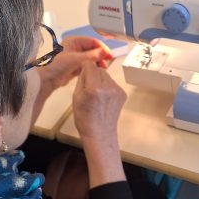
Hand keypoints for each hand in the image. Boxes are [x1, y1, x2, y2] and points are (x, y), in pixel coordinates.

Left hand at [37, 36, 112, 90]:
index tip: (109, 54)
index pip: (93, 41)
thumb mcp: (77, 59)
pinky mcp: (75, 66)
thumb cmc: (57, 65)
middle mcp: (75, 47)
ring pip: (91, 57)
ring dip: (97, 62)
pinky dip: (93, 67)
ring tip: (102, 67)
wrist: (47, 79)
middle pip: (93, 49)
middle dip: (100, 55)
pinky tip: (97, 71)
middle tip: (107, 62)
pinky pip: (88, 64)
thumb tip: (105, 52)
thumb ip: (93, 55)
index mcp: (74, 41)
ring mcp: (75, 57)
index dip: (102, 47)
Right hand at [73, 62, 126, 186]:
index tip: (83, 72)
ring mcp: (117, 90)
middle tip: (89, 87)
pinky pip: (112, 83)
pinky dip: (107, 87)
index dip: (85, 67)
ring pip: (107, 76)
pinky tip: (103, 99)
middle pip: (99, 69)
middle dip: (93, 74)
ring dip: (101, 80)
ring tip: (96, 95)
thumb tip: (85, 66)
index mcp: (94, 88)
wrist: (100, 133)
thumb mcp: (76, 97)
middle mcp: (108, 87)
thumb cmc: (84, 118)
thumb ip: (81, 79)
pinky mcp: (122, 94)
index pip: (90, 65)